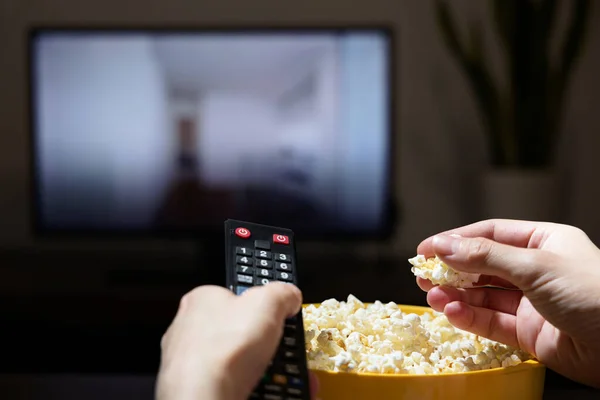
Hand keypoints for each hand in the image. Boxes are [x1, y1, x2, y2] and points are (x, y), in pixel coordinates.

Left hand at [156, 283, 318, 399]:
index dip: (259, 306)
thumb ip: (281, 293)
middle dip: (262, 342)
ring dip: (259, 367)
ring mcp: (188, 361)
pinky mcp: (194, 387)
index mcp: (202, 300)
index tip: (278, 316)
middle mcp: (188, 329)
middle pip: (235, 330)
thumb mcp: (267, 302)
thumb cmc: (224, 348)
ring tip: (279, 375)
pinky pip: (227, 384)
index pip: (234, 295)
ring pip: (232, 361)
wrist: (203, 396)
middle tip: (281, 349)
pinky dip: (249, 387)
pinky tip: (263, 390)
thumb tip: (289, 295)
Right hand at [415, 219, 599, 387]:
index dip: (456, 239)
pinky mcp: (529, 333)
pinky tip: (453, 313)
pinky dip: (470, 318)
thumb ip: (485, 256)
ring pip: (483, 296)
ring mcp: (532, 302)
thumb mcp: (535, 266)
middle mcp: (535, 270)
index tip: (425, 248)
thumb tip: (442, 245)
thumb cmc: (593, 294)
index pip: (490, 234)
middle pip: (483, 266)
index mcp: (543, 242)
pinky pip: (492, 322)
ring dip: (456, 295)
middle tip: (422, 275)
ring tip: (433, 296)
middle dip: (452, 270)